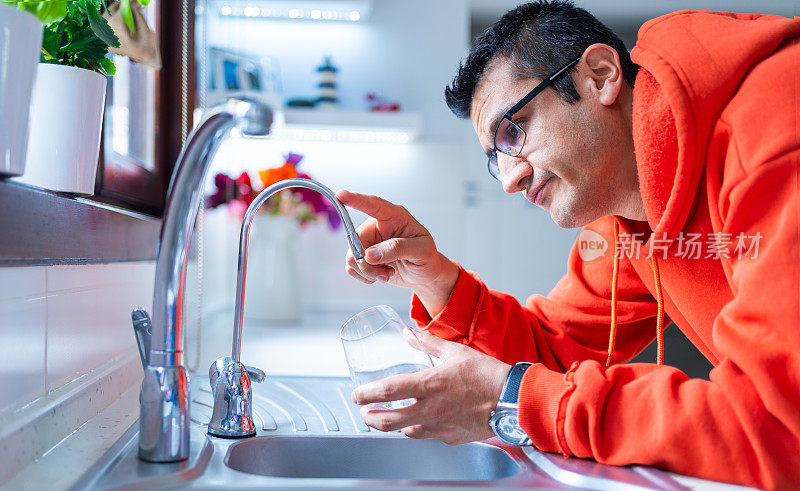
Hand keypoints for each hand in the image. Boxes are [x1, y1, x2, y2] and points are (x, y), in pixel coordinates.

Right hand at [336, 190, 458, 315]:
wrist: (424, 274)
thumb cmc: (426, 258)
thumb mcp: (421, 251)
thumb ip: (397, 249)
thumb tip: (369, 254)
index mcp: (395, 216)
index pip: (374, 205)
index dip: (356, 199)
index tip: (341, 195)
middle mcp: (378, 225)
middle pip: (355, 240)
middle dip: (367, 263)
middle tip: (385, 274)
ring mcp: (369, 240)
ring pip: (352, 256)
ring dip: (368, 272)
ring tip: (387, 274)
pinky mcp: (363, 255)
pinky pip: (351, 267)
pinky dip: (364, 276)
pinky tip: (380, 276)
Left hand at [351, 328, 510, 444]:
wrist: (513, 400)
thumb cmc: (487, 374)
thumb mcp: (455, 351)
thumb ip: (427, 343)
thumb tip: (408, 334)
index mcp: (430, 385)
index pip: (387, 391)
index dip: (366, 394)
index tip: (357, 394)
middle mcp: (431, 409)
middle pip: (387, 421)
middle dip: (369, 418)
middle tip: (365, 412)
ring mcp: (440, 426)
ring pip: (405, 432)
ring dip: (394, 426)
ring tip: (389, 418)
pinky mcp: (451, 437)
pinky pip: (428, 435)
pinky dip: (419, 429)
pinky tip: (421, 421)